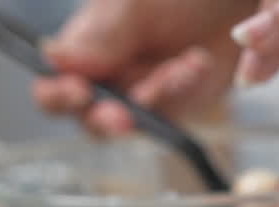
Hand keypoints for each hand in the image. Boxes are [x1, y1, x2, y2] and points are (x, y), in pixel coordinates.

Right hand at [34, 0, 255, 135]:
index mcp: (82, 52)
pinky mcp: (178, 108)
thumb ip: (101, 38)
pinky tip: (198, 62)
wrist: (226, 3)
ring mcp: (143, 98)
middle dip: (107, 119)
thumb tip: (52, 57)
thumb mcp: (134, 7)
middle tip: (123, 115)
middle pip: (92, 120)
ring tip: (184, 62)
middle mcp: (108, 81)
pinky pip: (177, 116)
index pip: (52, 89)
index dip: (58, 97)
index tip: (79, 91)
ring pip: (140, 121)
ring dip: (160, 95)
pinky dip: (186, 91)